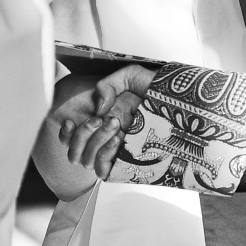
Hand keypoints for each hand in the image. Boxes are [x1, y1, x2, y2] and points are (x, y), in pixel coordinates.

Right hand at [58, 65, 157, 179]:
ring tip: (114, 125)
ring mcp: (116, 151)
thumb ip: (108, 84)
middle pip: (75, 151)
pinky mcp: (127, 163)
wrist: (179, 100)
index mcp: (103, 121)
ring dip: (94, 141)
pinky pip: (103, 169)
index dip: (65, 135)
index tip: (70, 122)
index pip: (71, 139)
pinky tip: (117, 139)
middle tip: (101, 119)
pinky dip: (104, 153)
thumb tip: (99, 109)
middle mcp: (106, 138)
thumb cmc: (158, 89)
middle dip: (82, 134)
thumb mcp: (129, 76)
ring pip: (87, 160)